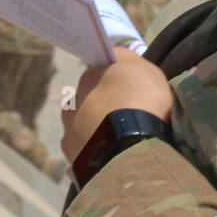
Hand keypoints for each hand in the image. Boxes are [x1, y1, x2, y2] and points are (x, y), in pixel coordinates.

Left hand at [60, 47, 172, 165]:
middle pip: (88, 103)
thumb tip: (113, 55)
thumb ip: (126, 59)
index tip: (129, 94)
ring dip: (96, 133)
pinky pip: (84, 156)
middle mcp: (73, 104)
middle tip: (126, 120)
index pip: (99, 76)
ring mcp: (70, 133)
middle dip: (102, 109)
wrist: (134, 146)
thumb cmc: (144, 102)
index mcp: (88, 79)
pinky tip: (112, 161)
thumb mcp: (146, 69)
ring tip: (119, 145)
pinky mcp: (73, 159)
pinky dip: (95, 157)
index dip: (114, 85)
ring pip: (83, 130)